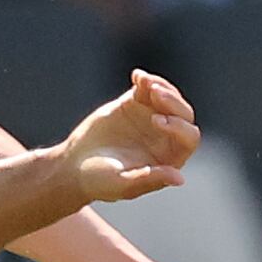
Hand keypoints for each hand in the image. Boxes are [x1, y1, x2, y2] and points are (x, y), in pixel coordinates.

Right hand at [61, 69, 199, 203]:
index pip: (188, 138)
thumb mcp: (121, 184)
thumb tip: (179, 178)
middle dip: (172, 102)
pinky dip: (145, 80)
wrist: (73, 167)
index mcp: (169, 158)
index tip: (156, 120)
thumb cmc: (98, 181)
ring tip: (145, 82)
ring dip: (161, 87)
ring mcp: (152, 117)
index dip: (178, 127)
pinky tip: (137, 76)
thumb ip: (148, 180)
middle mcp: (166, 137)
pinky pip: (147, 88)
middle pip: (183, 114)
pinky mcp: (135, 104)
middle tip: (154, 93)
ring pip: (168, 98)